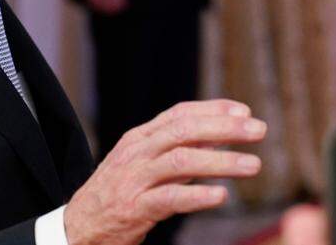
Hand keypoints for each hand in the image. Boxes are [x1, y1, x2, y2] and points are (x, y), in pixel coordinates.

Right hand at [64, 100, 266, 244]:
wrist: (77, 226)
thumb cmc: (117, 193)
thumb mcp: (143, 164)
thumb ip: (178, 150)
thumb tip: (221, 135)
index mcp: (140, 138)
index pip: (180, 114)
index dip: (213, 109)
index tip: (245, 112)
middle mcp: (137, 153)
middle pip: (184, 131)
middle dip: (225, 128)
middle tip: (258, 131)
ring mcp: (135, 180)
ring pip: (182, 161)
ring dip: (221, 161)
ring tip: (254, 165)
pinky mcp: (134, 209)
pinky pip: (170, 198)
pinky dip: (197, 195)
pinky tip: (221, 195)